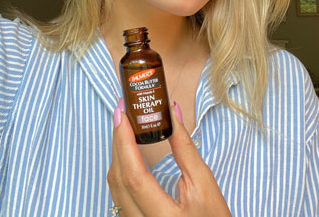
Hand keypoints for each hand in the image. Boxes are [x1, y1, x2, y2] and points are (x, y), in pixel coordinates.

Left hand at [108, 99, 230, 216]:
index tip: (122, 114)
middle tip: (121, 112)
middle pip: (119, 178)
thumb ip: (185, 148)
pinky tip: (125, 151)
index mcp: (163, 216)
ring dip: (117, 153)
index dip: (124, 141)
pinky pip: (119, 192)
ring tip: (123, 126)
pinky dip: (120, 168)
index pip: (134, 175)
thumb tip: (172, 113)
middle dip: (117, 140)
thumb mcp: (203, 183)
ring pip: (115, 186)